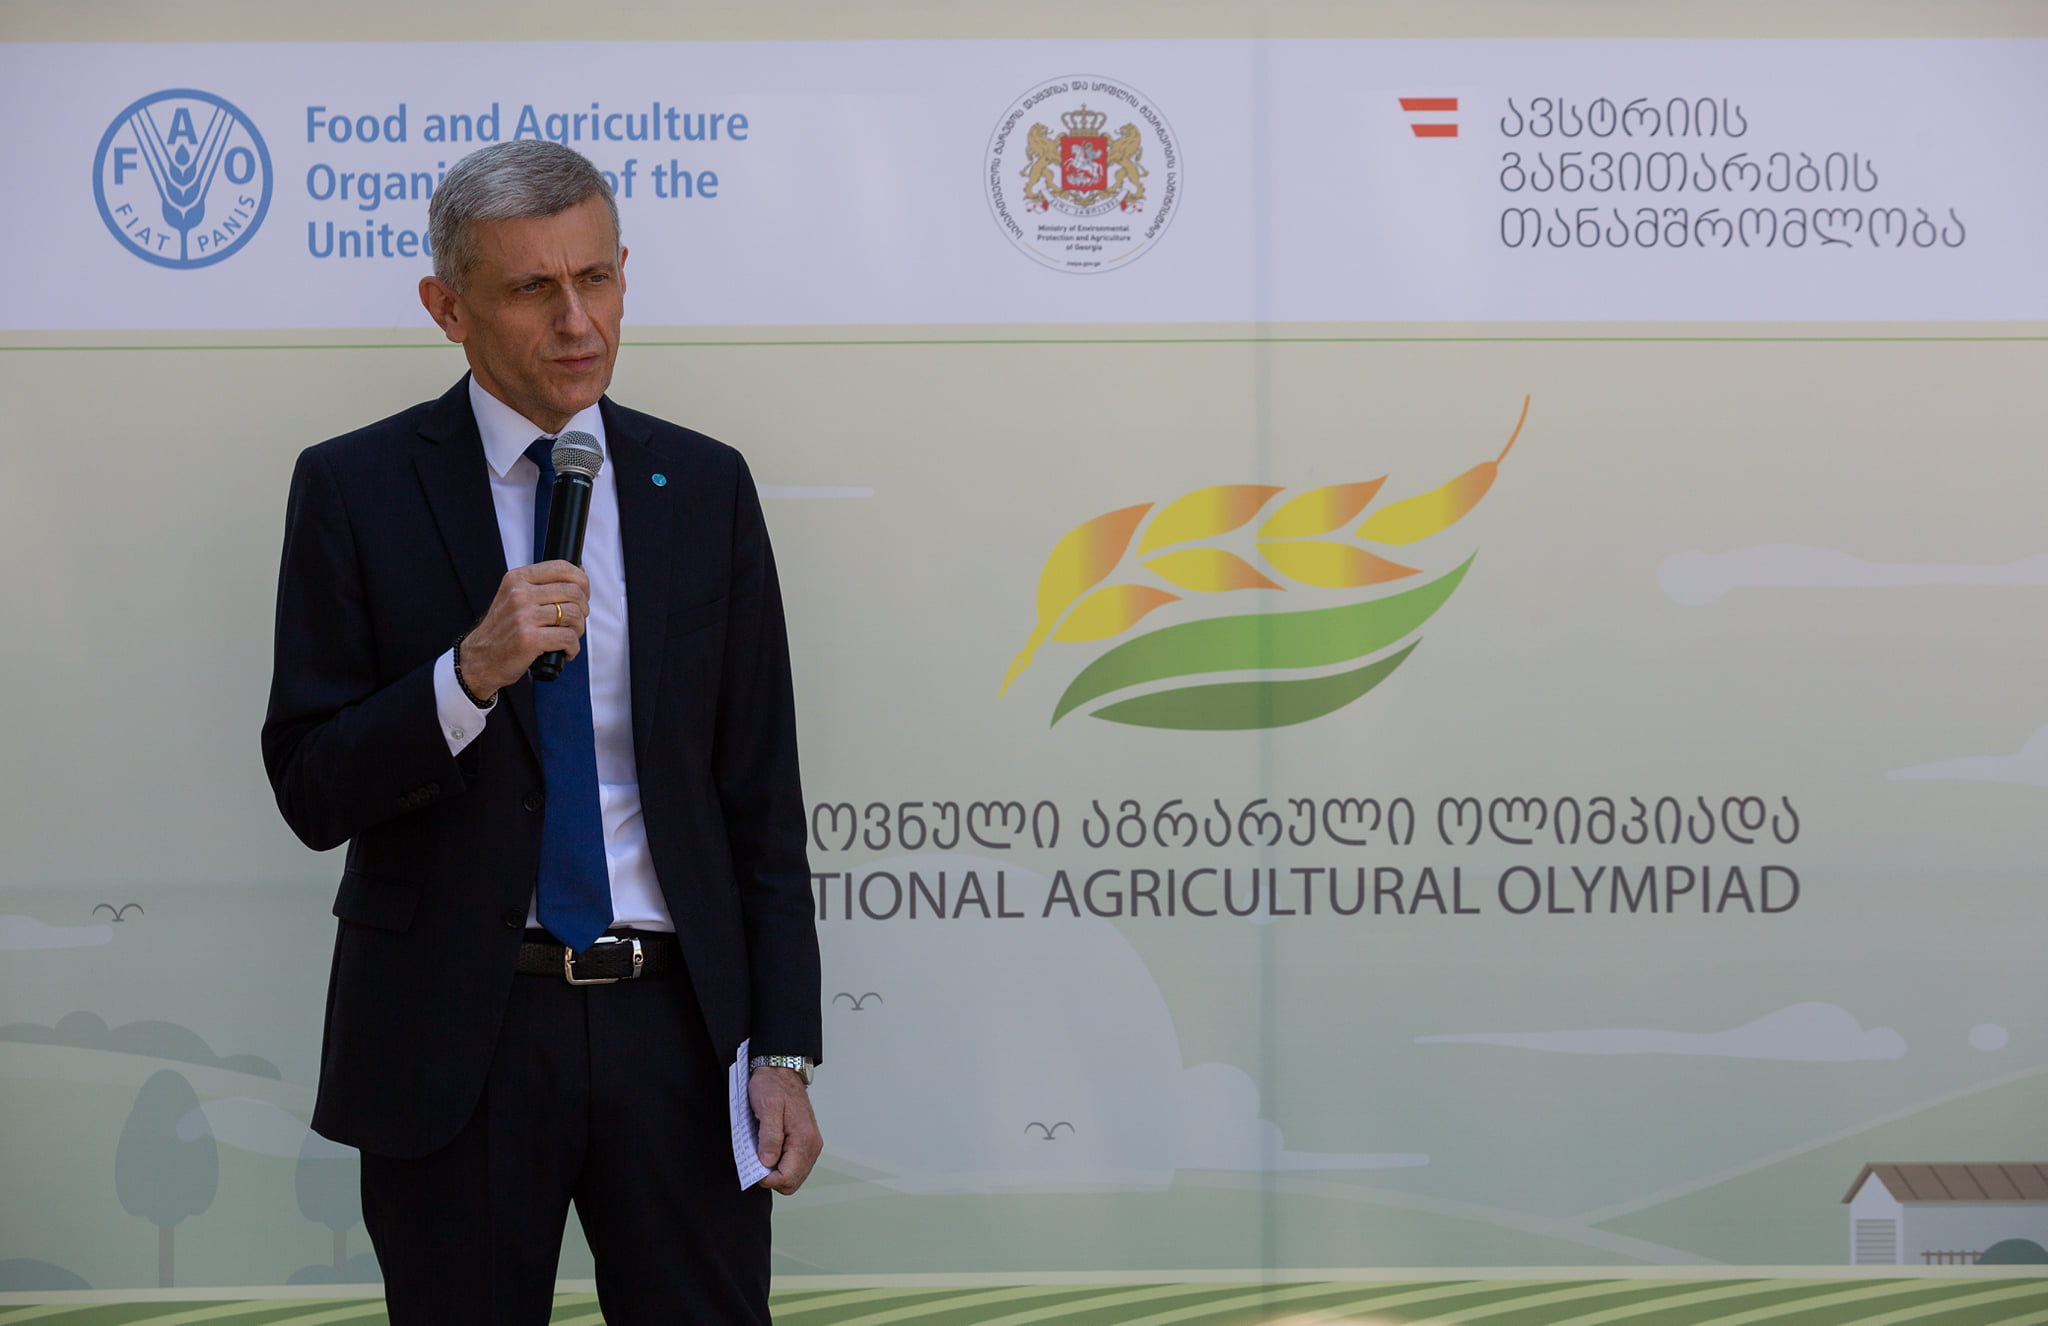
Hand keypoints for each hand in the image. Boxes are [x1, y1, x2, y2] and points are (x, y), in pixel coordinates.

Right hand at [457, 562, 589, 700]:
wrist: (479, 659)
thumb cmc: (504, 630)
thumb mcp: (515, 598)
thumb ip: (542, 585)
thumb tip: (581, 571)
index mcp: (517, 578)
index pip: (562, 567)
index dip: (582, 580)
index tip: (584, 594)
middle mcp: (519, 594)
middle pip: (573, 592)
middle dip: (583, 609)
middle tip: (576, 621)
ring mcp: (523, 616)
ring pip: (574, 614)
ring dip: (578, 629)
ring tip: (569, 637)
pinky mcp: (528, 639)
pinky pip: (568, 638)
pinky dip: (573, 648)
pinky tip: (565, 651)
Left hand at [749, 1066, 821, 1194]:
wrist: (782, 1071)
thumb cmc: (773, 1086)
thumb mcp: (767, 1107)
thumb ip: (769, 1137)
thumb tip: (767, 1162)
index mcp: (803, 1138)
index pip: (787, 1178)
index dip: (767, 1179)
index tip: (754, 1168)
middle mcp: (812, 1145)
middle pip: (792, 1182)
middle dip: (772, 1178)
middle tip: (757, 1161)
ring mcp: (810, 1145)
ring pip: (793, 1177)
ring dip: (775, 1172)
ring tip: (762, 1153)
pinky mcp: (805, 1143)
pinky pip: (794, 1166)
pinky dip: (780, 1164)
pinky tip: (770, 1150)